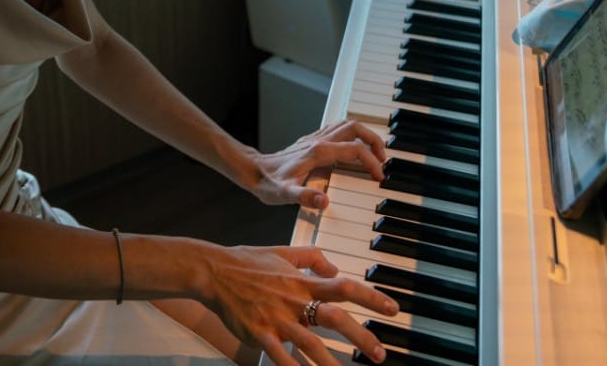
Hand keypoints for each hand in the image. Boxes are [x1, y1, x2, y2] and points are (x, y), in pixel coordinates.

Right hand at [202, 244, 396, 365]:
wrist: (214, 271)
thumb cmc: (247, 261)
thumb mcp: (282, 251)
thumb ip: (311, 257)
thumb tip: (334, 268)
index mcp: (301, 280)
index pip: (343, 286)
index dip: (371, 296)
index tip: (393, 309)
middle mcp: (293, 300)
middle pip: (334, 318)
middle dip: (361, 337)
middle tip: (380, 355)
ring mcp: (277, 319)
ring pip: (311, 345)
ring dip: (333, 365)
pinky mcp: (259, 334)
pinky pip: (281, 359)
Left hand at [249, 120, 386, 208]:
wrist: (253, 171)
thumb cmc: (268, 183)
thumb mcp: (284, 194)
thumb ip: (304, 197)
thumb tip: (324, 200)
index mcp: (318, 152)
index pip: (355, 150)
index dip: (372, 162)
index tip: (379, 177)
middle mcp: (318, 141)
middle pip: (355, 128)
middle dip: (374, 141)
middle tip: (383, 160)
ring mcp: (315, 139)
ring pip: (347, 125)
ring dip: (365, 135)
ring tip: (375, 154)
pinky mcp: (311, 142)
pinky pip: (338, 130)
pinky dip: (353, 136)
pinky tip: (353, 150)